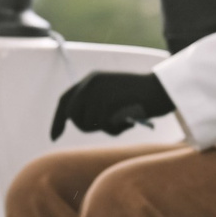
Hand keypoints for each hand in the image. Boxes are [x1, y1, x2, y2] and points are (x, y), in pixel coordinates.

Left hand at [51, 70, 171, 138]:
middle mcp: (90, 83)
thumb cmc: (141, 96)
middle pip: (73, 116)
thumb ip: (95, 103)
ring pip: (87, 124)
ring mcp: (98, 92)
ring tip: (122, 120)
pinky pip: (103, 126)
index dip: (57, 120)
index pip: (65, 101)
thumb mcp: (113, 93)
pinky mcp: (107, 102)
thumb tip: (80, 121)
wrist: (161, 89)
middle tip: (107, 126)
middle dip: (86, 127)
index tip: (54, 136)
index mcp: (90, 79)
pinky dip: (115, 129)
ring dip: (105, 128)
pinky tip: (127, 120)